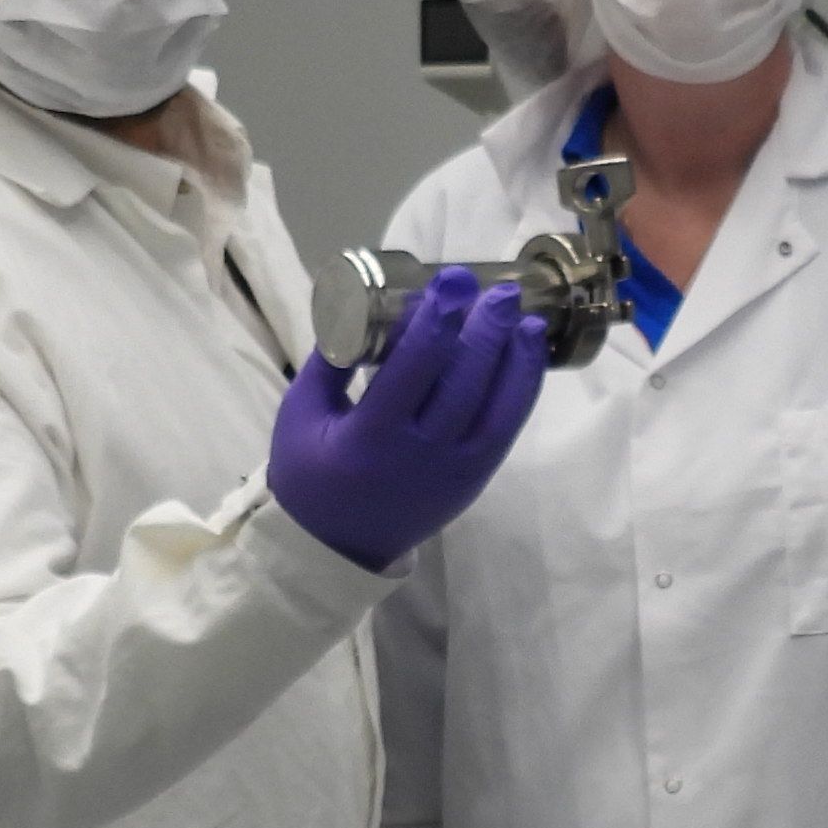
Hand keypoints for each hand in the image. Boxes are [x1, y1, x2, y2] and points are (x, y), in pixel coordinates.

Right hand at [269, 268, 546, 571]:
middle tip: (498, 290)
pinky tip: (527, 354)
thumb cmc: (310, 472)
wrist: (336, 546)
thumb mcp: (301, 412)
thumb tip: (363, 303)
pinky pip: (506, 428)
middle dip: (485, 330)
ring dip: (513, 357)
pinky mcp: (474, 478)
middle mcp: (419, 455)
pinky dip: (522, 388)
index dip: (436, 319)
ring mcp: (453, 470)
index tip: (448, 282)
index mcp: (370, 436)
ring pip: (495, 406)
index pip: (413, 367)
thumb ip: (331, 359)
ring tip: (523, 315)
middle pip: (463, 382)